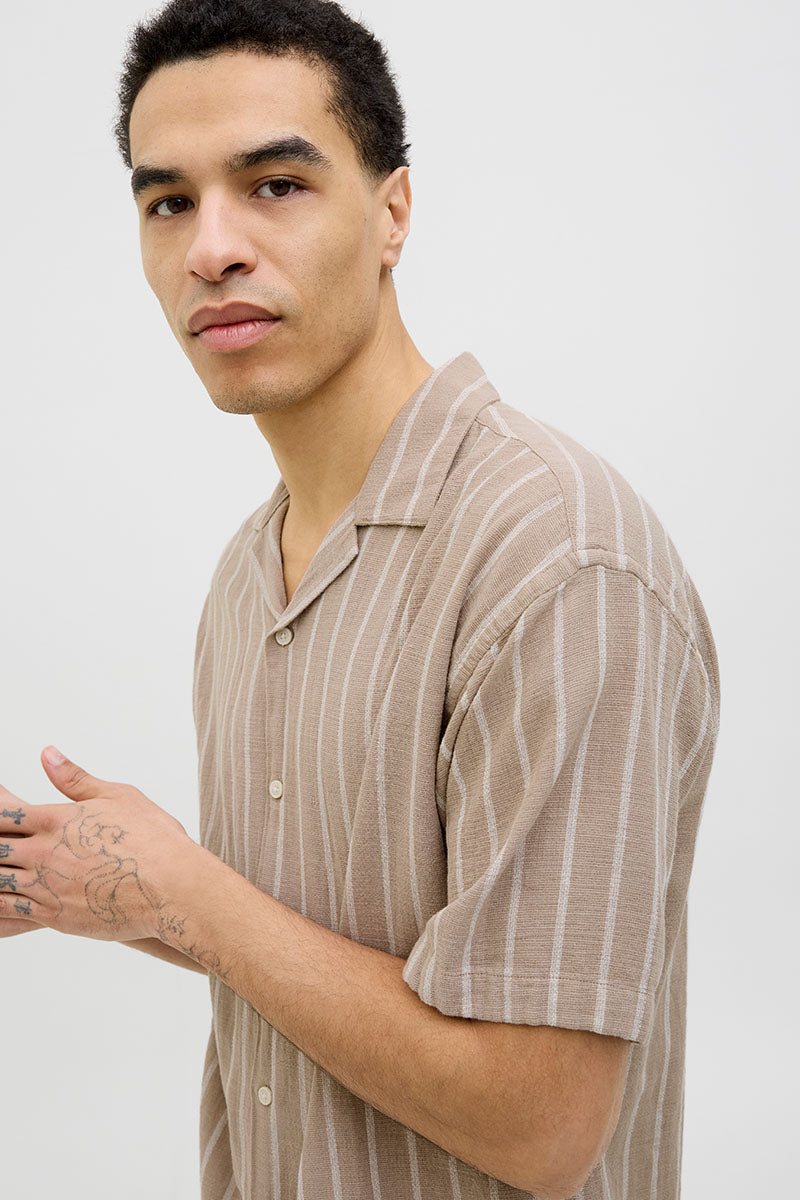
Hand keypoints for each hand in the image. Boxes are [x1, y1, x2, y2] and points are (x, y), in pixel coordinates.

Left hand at [0, 747, 198, 943]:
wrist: (171, 887)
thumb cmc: (153, 839)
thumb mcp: (117, 796)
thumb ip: (75, 778)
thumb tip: (47, 754)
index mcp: (55, 820)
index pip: (4, 813)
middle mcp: (45, 852)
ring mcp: (47, 886)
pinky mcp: (54, 915)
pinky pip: (9, 911)